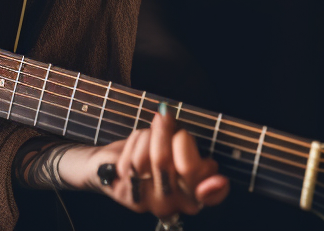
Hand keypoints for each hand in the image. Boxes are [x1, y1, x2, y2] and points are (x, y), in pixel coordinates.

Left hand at [60, 109, 228, 218]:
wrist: (107, 164)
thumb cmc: (146, 153)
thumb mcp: (172, 146)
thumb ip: (183, 143)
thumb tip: (176, 127)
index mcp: (194, 194)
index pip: (213, 195)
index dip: (216, 189)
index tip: (215, 179)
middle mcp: (175, 204)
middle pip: (186, 167)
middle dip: (173, 134)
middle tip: (166, 120)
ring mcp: (151, 202)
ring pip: (158, 157)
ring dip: (150, 134)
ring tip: (148, 134)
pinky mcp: (129, 194)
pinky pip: (135, 158)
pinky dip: (134, 142)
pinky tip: (134, 145)